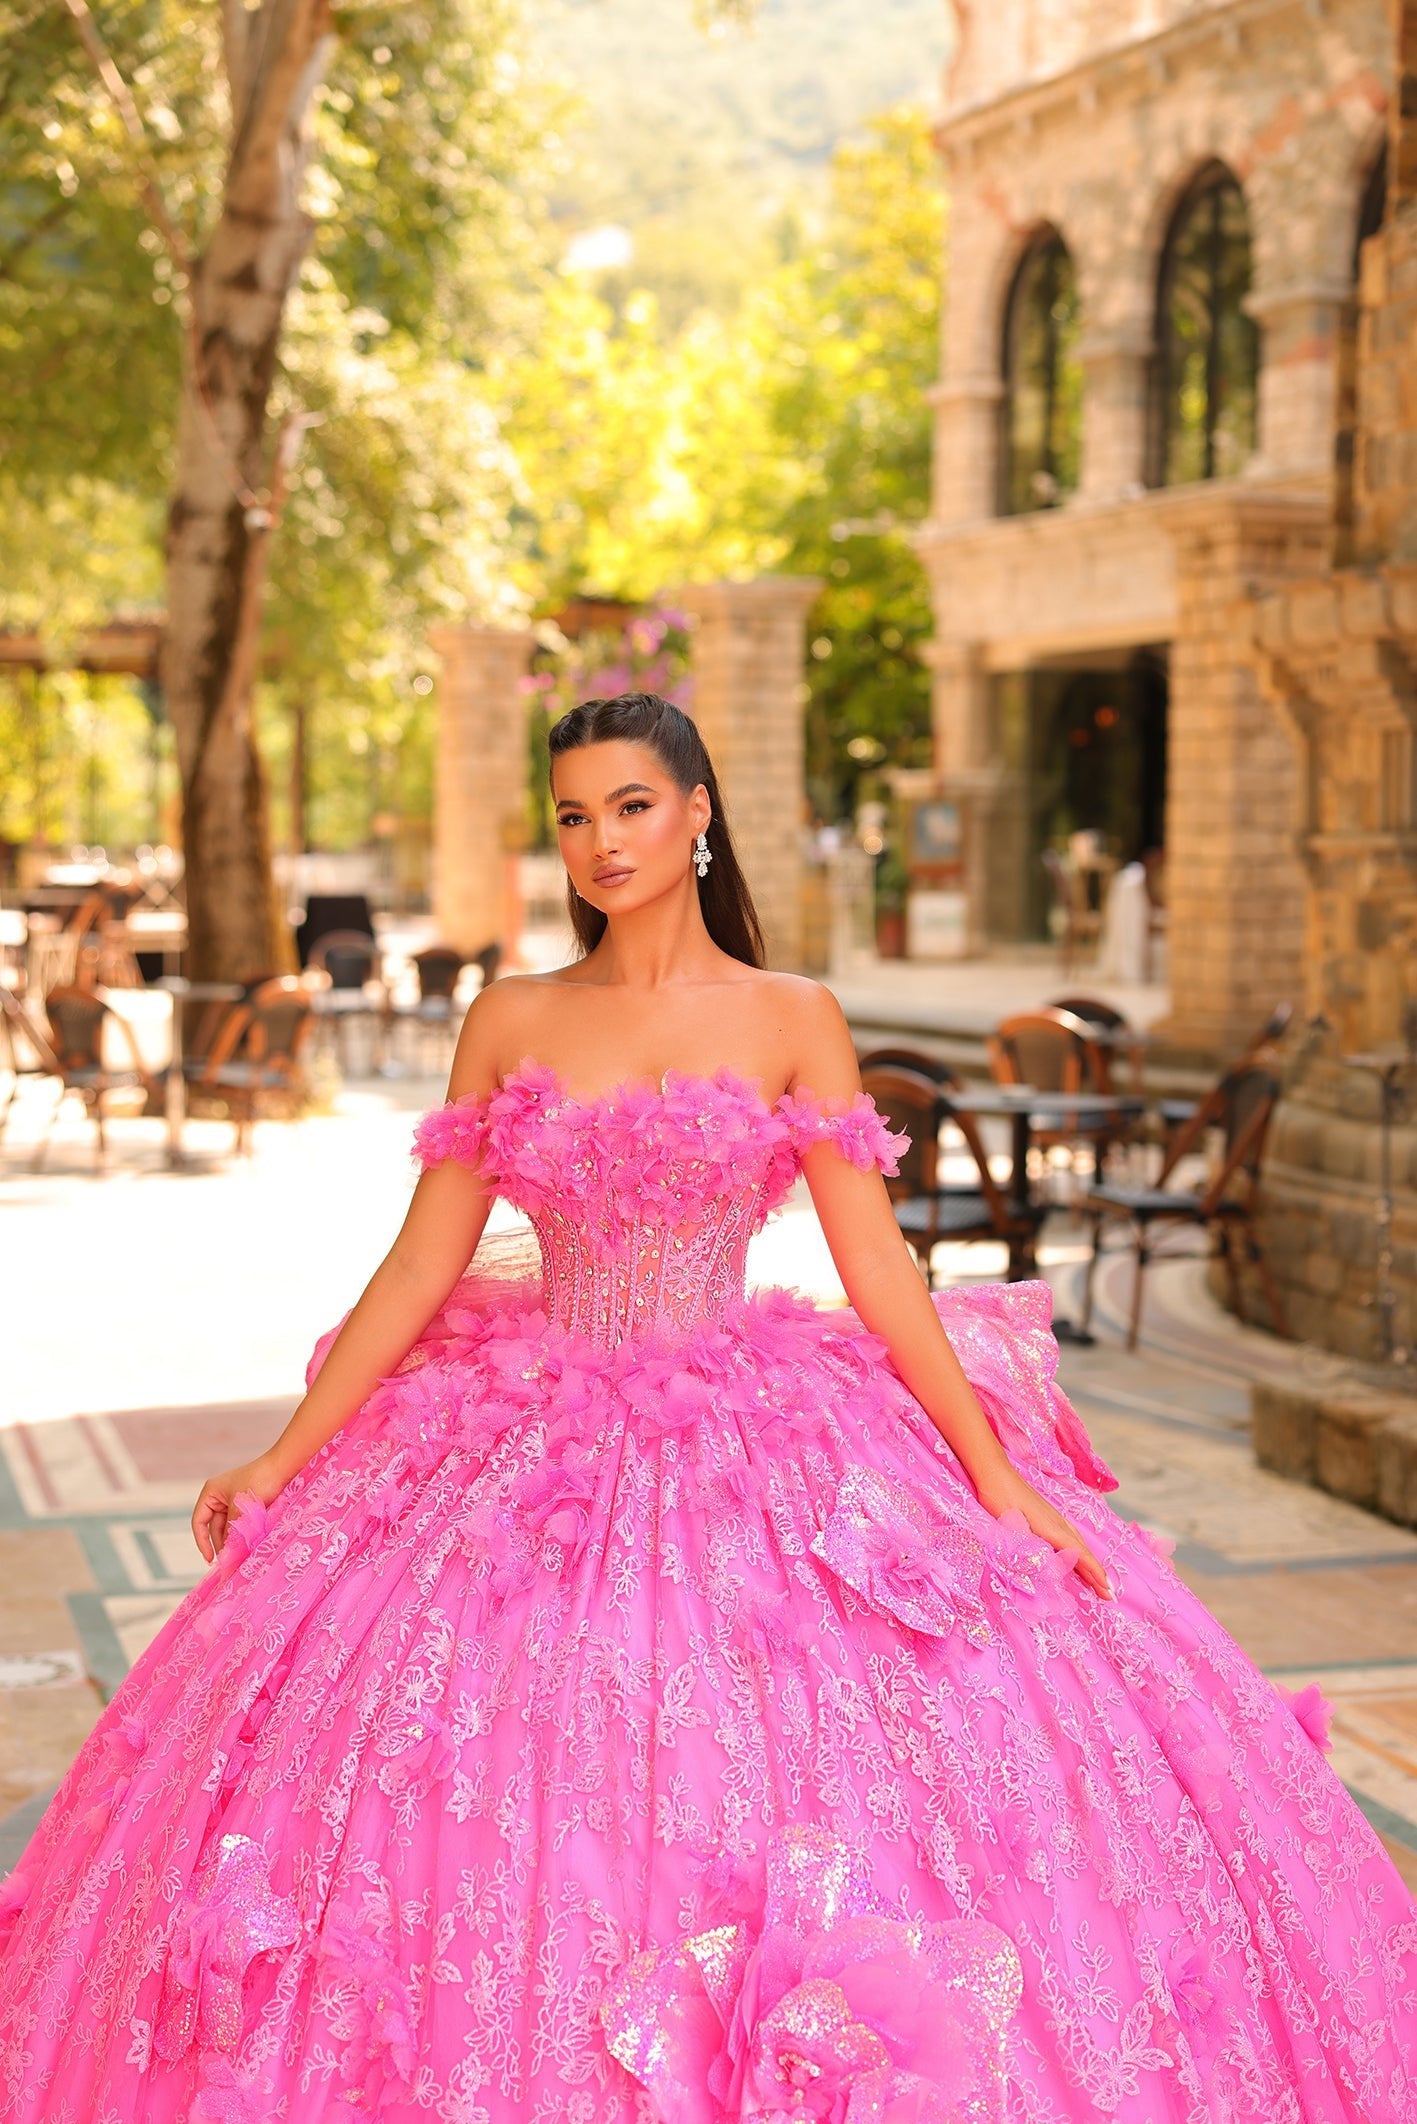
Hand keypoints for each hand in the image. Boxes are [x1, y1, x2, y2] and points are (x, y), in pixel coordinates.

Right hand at [191, 1450, 290, 1564]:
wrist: (284, 1468)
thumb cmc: (260, 1481)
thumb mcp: (241, 1509)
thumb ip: (231, 1531)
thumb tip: (226, 1554)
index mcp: (211, 1492)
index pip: (199, 1521)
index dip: (202, 1541)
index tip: (210, 1559)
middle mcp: (220, 1496)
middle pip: (214, 1527)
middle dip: (220, 1543)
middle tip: (227, 1562)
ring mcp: (233, 1500)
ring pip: (228, 1527)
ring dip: (232, 1540)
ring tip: (238, 1556)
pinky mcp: (247, 1505)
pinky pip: (240, 1524)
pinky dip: (242, 1534)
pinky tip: (246, 1546)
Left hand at [971, 1463, 1112, 1600]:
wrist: (994, 1472)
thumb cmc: (1000, 1499)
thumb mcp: (1012, 1527)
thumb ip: (1028, 1549)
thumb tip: (1045, 1568)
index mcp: (1052, 1528)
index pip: (1081, 1555)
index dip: (1095, 1573)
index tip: (1108, 1590)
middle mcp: (1058, 1523)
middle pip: (1083, 1551)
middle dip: (1097, 1573)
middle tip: (1109, 1595)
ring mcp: (1053, 1518)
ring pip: (1077, 1544)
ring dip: (1088, 1563)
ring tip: (1096, 1581)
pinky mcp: (1046, 1515)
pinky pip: (1069, 1537)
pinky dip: (1077, 1551)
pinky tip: (1074, 1555)